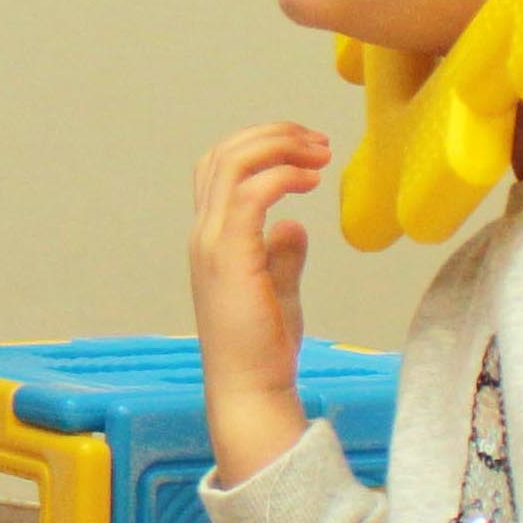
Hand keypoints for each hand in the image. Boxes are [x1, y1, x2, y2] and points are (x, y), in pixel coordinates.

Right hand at [188, 119, 332, 485]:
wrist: (249, 387)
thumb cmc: (262, 349)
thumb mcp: (279, 291)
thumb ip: (282, 256)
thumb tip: (293, 225)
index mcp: (211, 238)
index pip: (219, 168)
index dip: (259, 146)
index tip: (306, 151)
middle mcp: (204, 233)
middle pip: (224, 154)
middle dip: (273, 135)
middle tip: (317, 142)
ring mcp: (212, 243)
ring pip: (233, 163)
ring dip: (279, 146)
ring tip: (318, 153)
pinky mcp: (232, 255)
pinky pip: (251, 193)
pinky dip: (283, 175)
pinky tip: (311, 181)